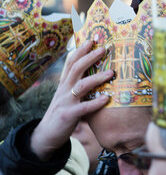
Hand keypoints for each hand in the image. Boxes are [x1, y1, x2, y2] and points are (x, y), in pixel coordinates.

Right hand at [30, 40, 112, 160]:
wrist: (46, 135)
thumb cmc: (62, 112)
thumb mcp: (66, 94)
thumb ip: (76, 83)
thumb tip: (93, 71)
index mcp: (64, 83)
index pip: (70, 62)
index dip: (80, 50)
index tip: (91, 39)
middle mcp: (64, 90)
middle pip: (76, 69)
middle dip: (90, 57)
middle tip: (103, 49)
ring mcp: (66, 102)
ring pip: (81, 86)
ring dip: (97, 78)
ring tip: (111, 72)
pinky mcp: (68, 116)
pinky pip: (83, 108)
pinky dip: (95, 103)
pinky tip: (106, 98)